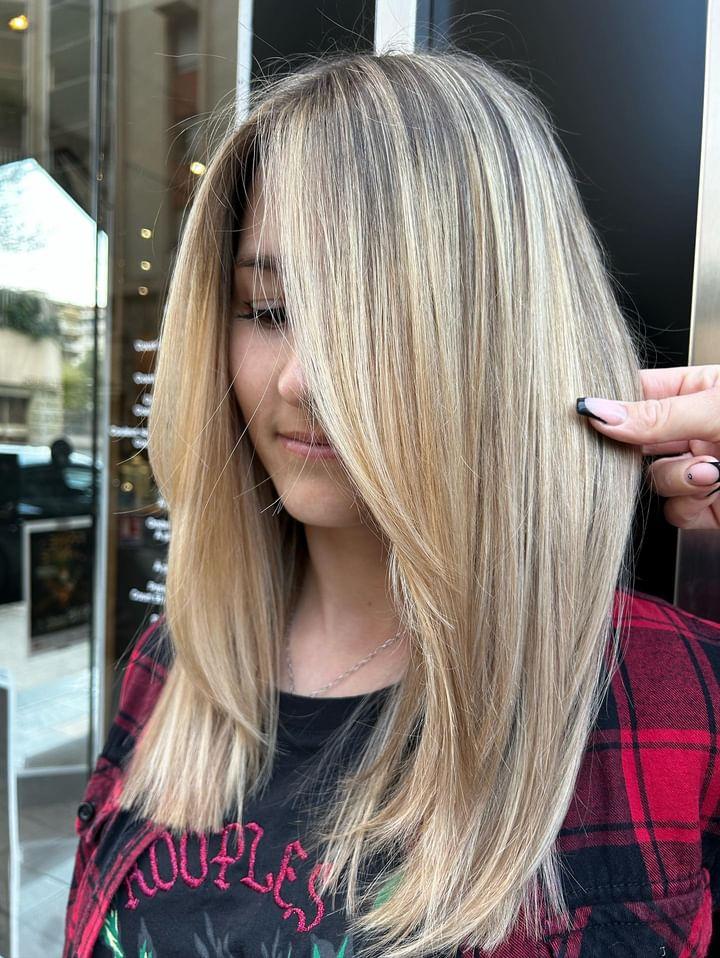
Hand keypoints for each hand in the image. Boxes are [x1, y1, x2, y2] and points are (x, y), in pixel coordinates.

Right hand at [576, 365, 719, 529]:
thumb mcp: (715, 410)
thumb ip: (659, 415)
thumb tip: (601, 413)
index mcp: (697, 391)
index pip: (638, 393)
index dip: (611, 404)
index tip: (584, 413)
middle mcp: (694, 431)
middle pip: (636, 442)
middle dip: (636, 451)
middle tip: (631, 450)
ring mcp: (696, 471)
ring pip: (652, 480)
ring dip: (676, 479)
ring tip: (709, 470)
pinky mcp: (704, 507)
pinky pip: (673, 511)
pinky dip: (688, 504)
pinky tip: (711, 490)